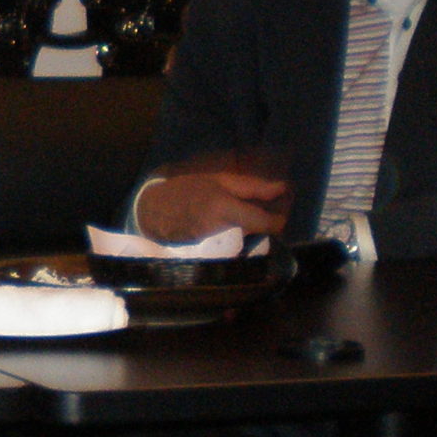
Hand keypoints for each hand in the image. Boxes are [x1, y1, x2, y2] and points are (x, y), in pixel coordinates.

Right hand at [134, 170, 289, 243]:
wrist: (154, 212)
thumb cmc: (187, 190)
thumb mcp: (218, 179)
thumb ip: (251, 186)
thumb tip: (282, 188)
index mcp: (226, 208)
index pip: (266, 223)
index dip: (278, 220)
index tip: (280, 213)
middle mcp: (223, 231)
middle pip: (259, 235)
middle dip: (264, 227)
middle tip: (261, 214)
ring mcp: (218, 247)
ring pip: (249, 243)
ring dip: (251, 235)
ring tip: (243, 222)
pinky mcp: (213, 256)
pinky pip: (235, 250)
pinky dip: (237, 242)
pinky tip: (230, 232)